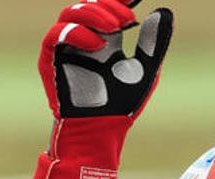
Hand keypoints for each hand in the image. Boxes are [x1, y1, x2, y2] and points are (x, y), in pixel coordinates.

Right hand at [39, 0, 173, 118]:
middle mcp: (83, 40)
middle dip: (108, 6)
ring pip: (70, 13)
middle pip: (87, 5)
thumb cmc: (121, 104)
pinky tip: (99, 44)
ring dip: (94, 14)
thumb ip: (153, 42)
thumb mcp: (145, 69)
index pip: (106, 7)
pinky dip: (77, 33)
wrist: (102, 130)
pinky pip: (56, 35)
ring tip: (116, 27)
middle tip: (128, 18)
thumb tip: (164, 11)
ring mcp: (65, 48)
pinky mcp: (50, 60)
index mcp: (105, 40)